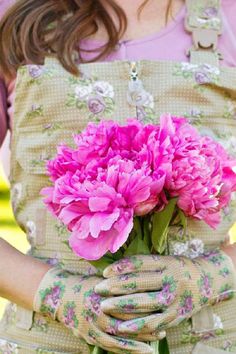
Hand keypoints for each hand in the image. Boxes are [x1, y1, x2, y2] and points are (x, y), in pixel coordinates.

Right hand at [33, 267, 152, 352]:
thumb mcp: (102, 280)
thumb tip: (145, 283)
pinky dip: (125, 350)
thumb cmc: (85, 284)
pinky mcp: (89, 336)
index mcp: (103, 293)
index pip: (129, 300)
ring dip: (139, 340)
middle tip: (164, 327)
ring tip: (156, 341)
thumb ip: (120, 284)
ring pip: (120, 336)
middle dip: (146, 324)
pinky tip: (139, 351)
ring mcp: (93, 325)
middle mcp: (99, 310)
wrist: (60, 294)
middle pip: (127, 319)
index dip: (146, 305)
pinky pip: (109, 346)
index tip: (161, 307)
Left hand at [95, 251, 235, 337]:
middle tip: (98, 289)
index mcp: (167, 263)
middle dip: (116, 287)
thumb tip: (116, 266)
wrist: (206, 281)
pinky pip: (154, 322)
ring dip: (122, 305)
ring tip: (104, 306)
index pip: (140, 264)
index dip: (121, 268)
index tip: (104, 272)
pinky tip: (122, 327)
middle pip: (140, 283)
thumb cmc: (178, 268)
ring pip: (145, 303)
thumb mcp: (165, 260)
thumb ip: (144, 263)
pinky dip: (137, 325)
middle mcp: (171, 280)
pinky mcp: (176, 316)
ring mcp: (174, 299)